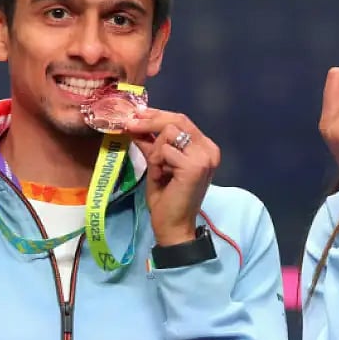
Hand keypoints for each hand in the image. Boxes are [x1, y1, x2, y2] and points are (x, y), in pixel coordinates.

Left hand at [126, 109, 219, 246]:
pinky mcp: (194, 166)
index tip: (137, 113)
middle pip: (177, 120)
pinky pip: (164, 150)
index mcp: (205, 148)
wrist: (173, 225)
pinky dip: (157, 163)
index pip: (182, 120)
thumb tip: (135, 123)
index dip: (157, 114)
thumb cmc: (166, 198)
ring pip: (169, 133)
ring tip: (158, 171)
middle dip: (149, 121)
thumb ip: (152, 143)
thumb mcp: (157, 164)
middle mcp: (209, 149)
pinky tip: (161, 178)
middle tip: (128, 123)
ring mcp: (204, 157)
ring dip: (155, 151)